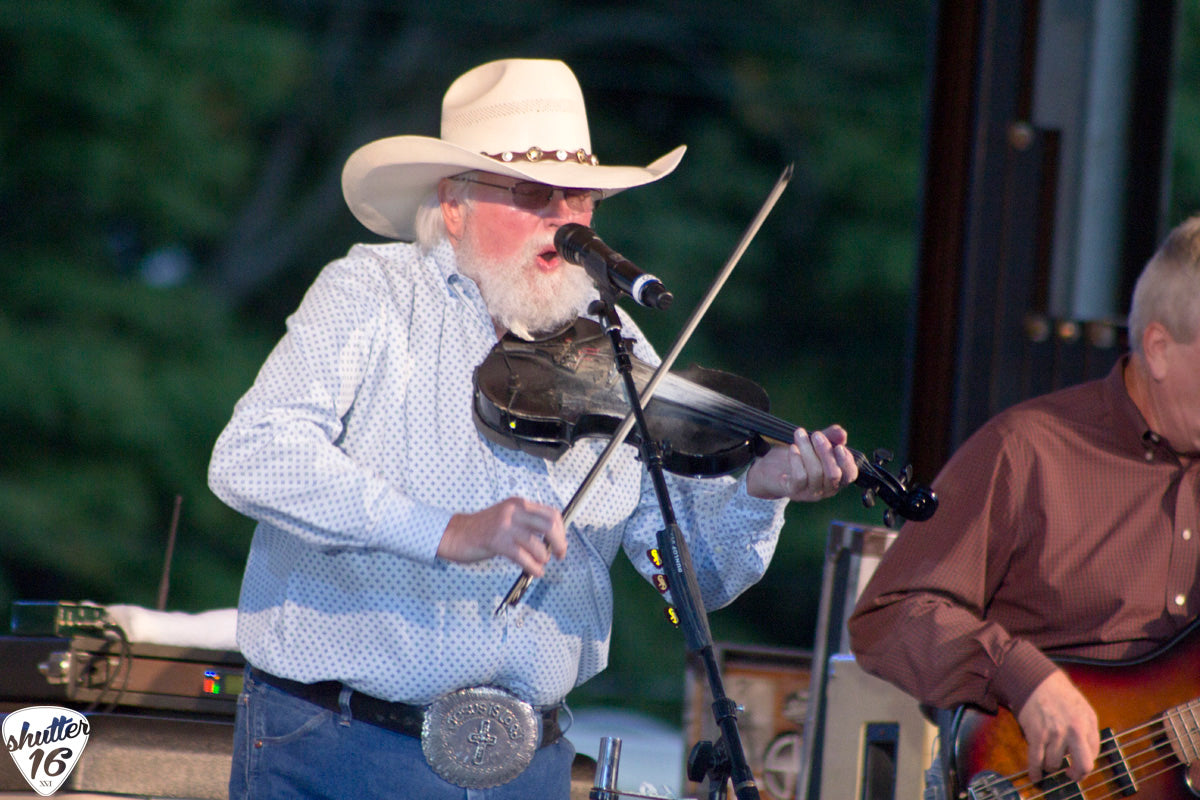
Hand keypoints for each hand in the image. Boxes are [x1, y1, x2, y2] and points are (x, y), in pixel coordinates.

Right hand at [438, 497, 566, 573]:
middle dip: (560, 543)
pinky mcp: (497, 542)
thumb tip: (552, 539)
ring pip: (537, 544)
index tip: (561, 543)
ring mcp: (505, 526)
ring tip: (541, 563)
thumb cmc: (482, 529)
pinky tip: (535, 571)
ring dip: (544, 558)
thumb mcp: (507, 518)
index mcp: (519, 504)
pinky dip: (534, 567)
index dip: (561, 530)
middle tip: (560, 555)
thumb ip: (527, 523)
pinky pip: (523, 557)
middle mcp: (514, 511)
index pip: (551, 513)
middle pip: (550, 525)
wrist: (454, 533)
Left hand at [745, 425, 857, 501]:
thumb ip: (830, 437)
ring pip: (816, 473)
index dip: (847, 461)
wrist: (772, 470)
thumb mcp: (815, 444)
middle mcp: (826, 489)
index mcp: (836, 478)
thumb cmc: (799, 457)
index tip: (838, 446)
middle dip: (825, 452)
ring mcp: (811, 493)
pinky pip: (800, 477)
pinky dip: (796, 460)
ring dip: (807, 450)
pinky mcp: (794, 492)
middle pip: (833, 474)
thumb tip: (842, 433)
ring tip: (799, 434)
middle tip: (816, 434)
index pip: (850, 475)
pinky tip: (792, 448)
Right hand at [1016, 670, 1099, 782]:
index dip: (1084, 763)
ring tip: (1047, 761)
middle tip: (1069, 775)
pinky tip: (1036, 776)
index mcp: (1087, 724)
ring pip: (1055, 764)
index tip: (1077, 766)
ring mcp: (1054, 734)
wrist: (1036, 681)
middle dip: (1076, 775)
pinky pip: (1036, 761)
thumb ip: (1088, 731)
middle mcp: (1074, 731)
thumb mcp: (1083, 709)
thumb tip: (1086, 753)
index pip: (1093, 754)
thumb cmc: (1060, 695)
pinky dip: (1035, 772)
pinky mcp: (1036, 735)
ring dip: (1050, 766)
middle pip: (1083, 765)